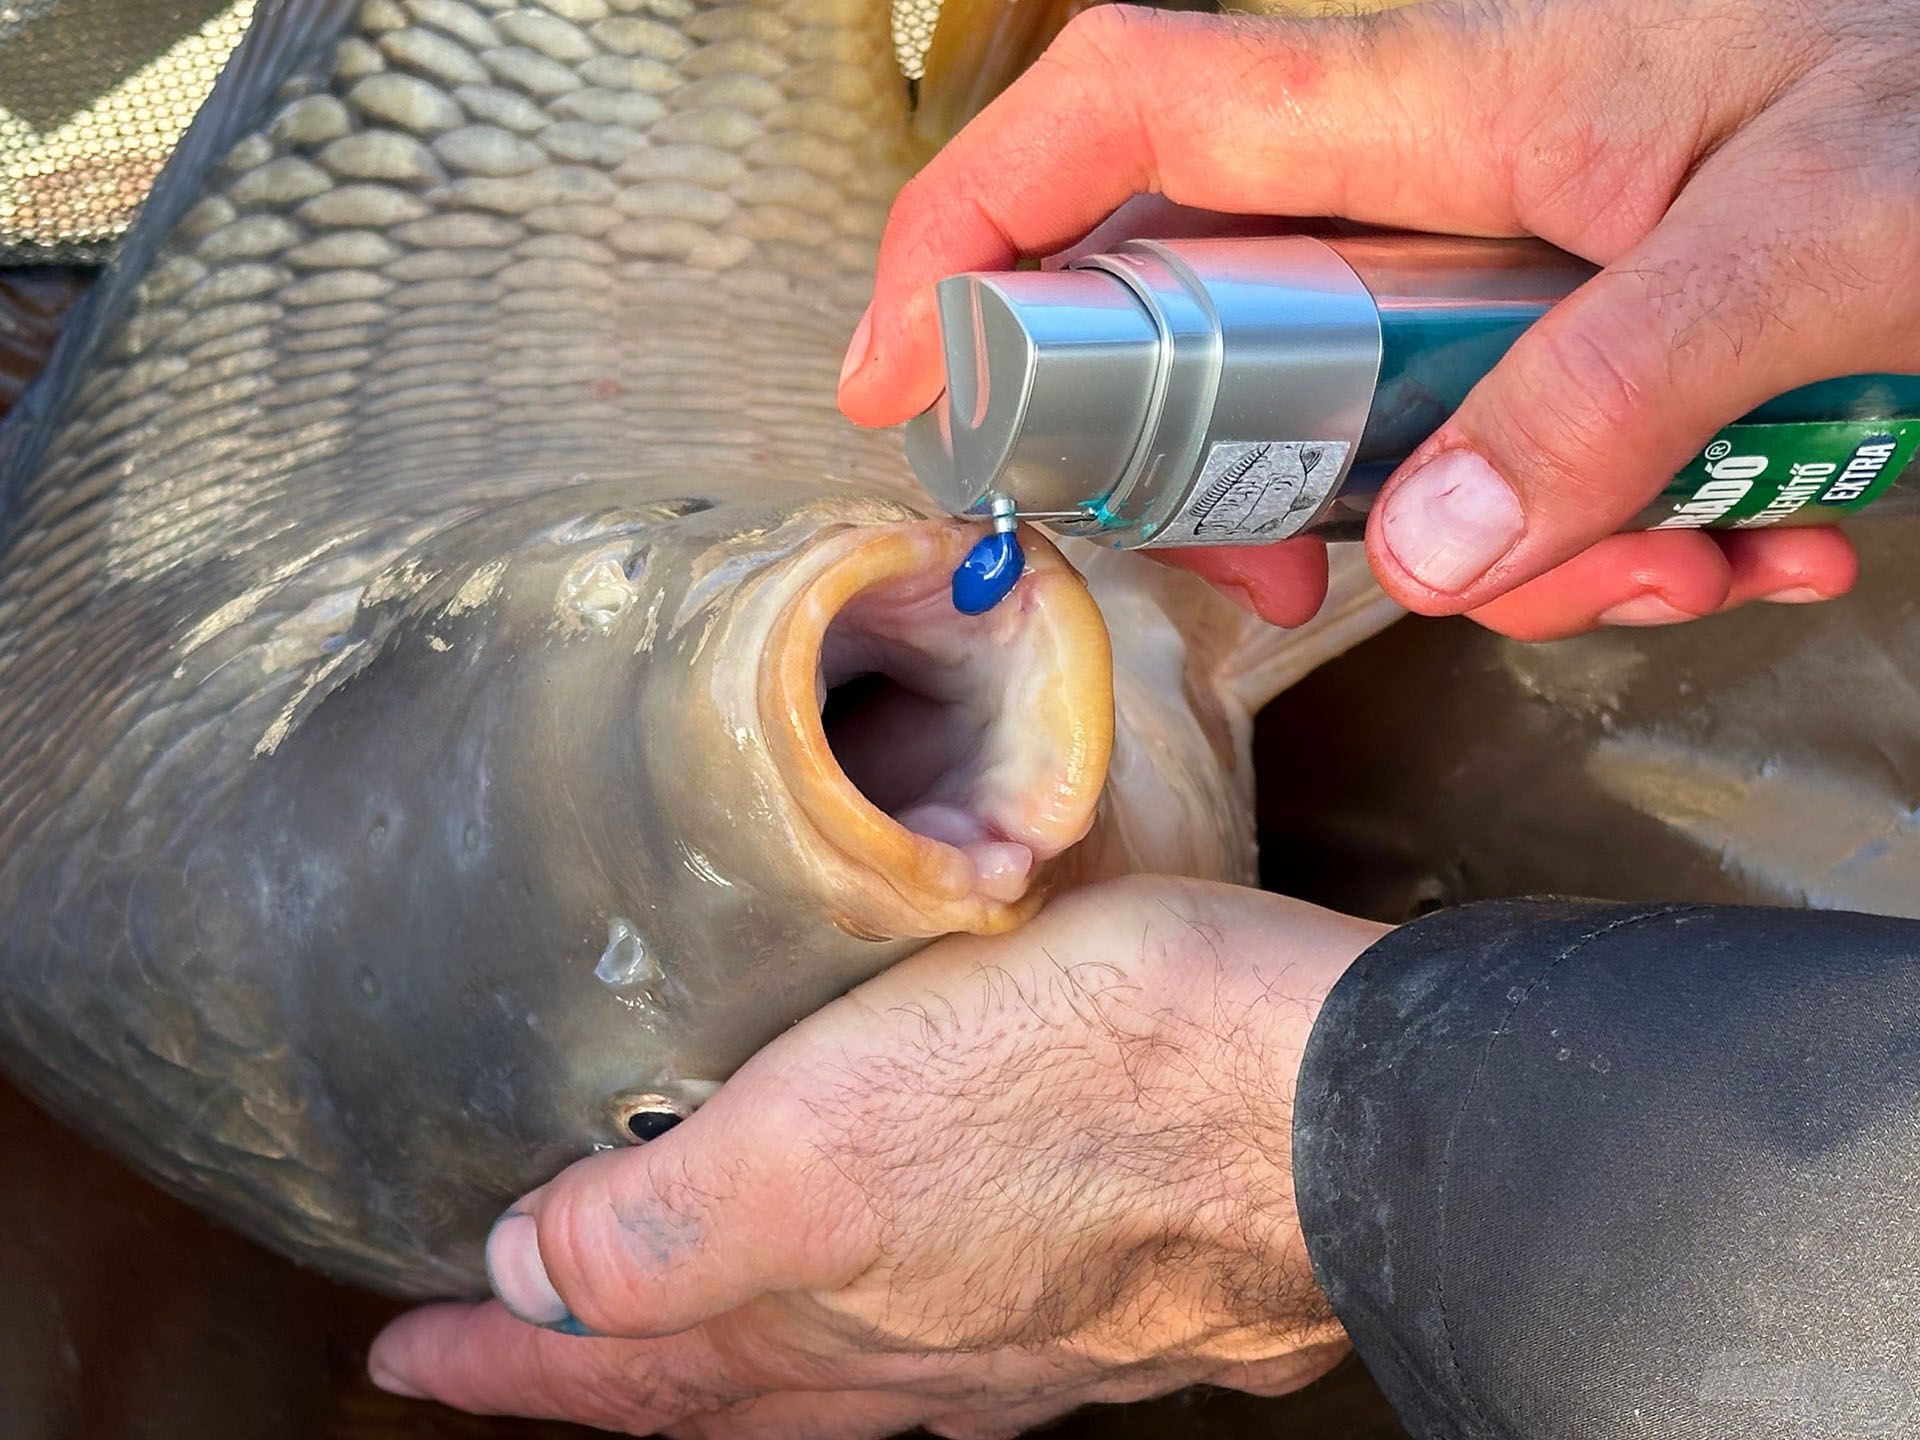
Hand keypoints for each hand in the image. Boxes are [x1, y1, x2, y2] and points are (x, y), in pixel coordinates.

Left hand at [368, 878, 1386, 1437]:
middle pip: (714, 1383)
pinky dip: (863, 1332)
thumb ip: (666, 1223)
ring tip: (664, 1337)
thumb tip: (524, 1280)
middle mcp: (912, 1353)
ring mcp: (1012, 1331)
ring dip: (723, 1355)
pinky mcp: (1104, 1279)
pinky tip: (895, 1306)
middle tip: (498, 1349)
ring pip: (825, 1372)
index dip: (501, 1357)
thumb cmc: (1094, 1086)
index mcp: (827, 1314)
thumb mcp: (833, 1130)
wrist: (1335, 1107)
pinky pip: (939, 1340)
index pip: (619, 1360)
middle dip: (594, 1367)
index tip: (400, 1347)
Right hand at [839, 0, 1917, 638]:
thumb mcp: (1812, 234)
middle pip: (1207, 324)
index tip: (904, 373)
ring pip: (1379, 434)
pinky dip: (1607, 543)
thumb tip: (1438, 553)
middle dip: (1244, 483)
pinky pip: (1511, 466)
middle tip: (1296, 578)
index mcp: (1439, 95)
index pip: (1126, 114)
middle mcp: (1436, 177)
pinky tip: (1750, 540)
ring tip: (1683, 559)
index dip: (977, 225)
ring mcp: (1502, 261)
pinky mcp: (1574, 332)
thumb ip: (1619, 391)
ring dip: (1504, 551)